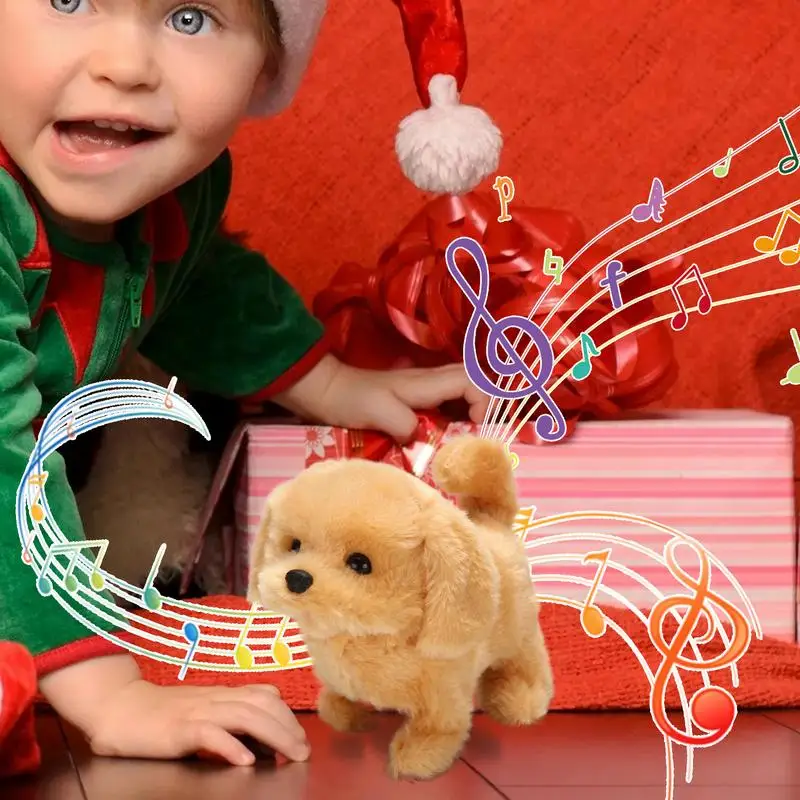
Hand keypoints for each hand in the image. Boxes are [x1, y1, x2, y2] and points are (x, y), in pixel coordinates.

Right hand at [87, 680, 308, 765]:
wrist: (120, 708)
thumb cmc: (162, 715)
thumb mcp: (203, 714)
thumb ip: (231, 724)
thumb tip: (263, 747)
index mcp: (223, 695)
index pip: (265, 696)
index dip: (287, 716)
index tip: (302, 739)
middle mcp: (215, 699)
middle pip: (262, 705)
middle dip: (288, 727)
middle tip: (304, 751)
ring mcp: (198, 712)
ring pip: (245, 716)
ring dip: (273, 735)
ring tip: (290, 755)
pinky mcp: (179, 729)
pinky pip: (210, 734)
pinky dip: (230, 746)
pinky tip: (245, 761)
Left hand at [274, 355, 488, 439]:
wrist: (325, 391)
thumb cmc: (352, 399)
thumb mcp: (379, 413)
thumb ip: (405, 425)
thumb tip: (422, 442)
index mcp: (426, 383)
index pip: (472, 381)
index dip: (485, 401)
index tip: (479, 426)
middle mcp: (430, 383)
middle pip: (472, 384)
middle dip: (485, 407)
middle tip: (482, 437)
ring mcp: (422, 391)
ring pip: (460, 395)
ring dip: (470, 415)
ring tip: (469, 442)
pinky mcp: (413, 403)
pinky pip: (444, 407)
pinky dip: (454, 420)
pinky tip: (446, 442)